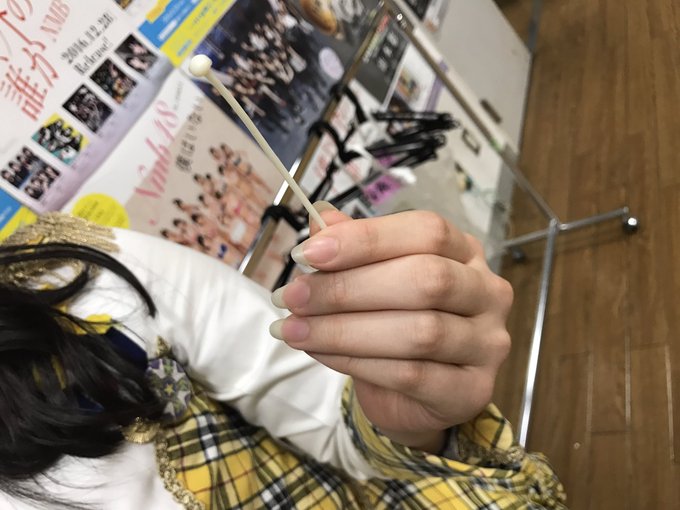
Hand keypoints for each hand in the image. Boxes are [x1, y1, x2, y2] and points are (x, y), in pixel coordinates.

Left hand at [269, 206, 512, 451]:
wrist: (415, 395)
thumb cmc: (395, 324)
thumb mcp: (372, 279)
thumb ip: (352, 250)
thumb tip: (320, 221)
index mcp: (465, 252)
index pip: (428, 232)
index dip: (367, 239)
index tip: (307, 253)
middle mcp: (487, 292)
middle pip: (426, 279)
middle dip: (348, 288)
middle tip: (292, 297)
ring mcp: (488, 344)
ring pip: (419, 332)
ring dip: (345, 330)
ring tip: (294, 329)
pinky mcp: (473, 390)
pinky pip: (412, 375)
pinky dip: (357, 363)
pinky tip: (320, 353)